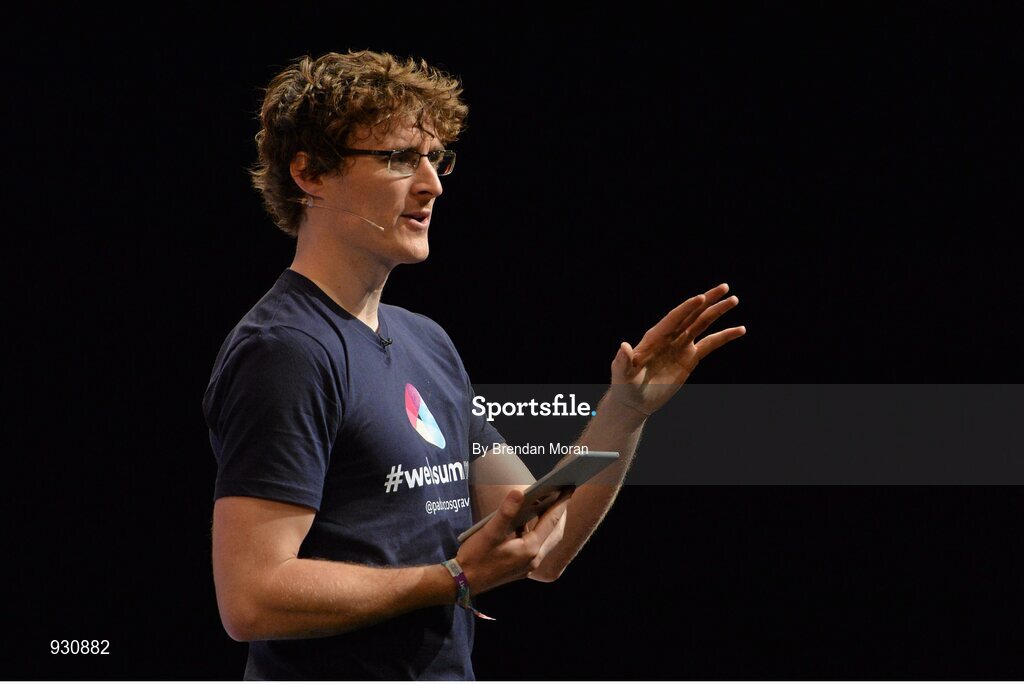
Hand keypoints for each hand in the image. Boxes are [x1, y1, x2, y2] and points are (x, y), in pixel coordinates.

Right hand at [456, 488, 571, 594]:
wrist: (463, 581)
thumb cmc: (476, 557)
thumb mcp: (489, 532)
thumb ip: (506, 512)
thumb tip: (519, 492)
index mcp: (530, 549)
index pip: (552, 521)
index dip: (562, 503)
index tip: (569, 487)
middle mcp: (533, 559)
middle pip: (555, 532)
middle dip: (561, 513)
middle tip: (563, 494)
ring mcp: (528, 565)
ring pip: (548, 540)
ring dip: (551, 524)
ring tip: (550, 505)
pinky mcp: (521, 568)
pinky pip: (538, 547)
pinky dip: (539, 532)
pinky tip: (530, 523)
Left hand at [609, 283, 744, 415]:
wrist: (635, 399)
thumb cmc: (624, 385)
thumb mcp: (621, 373)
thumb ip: (623, 360)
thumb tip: (624, 346)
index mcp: (654, 337)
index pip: (673, 318)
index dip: (687, 308)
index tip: (701, 297)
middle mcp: (670, 337)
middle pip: (691, 314)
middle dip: (707, 300)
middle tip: (724, 287)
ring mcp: (681, 346)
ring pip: (702, 324)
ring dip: (717, 312)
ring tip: (734, 300)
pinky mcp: (690, 358)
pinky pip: (711, 344)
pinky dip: (725, 336)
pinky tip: (740, 329)